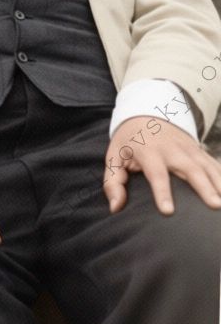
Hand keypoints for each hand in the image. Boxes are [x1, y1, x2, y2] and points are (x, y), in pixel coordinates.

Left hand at [104, 115, 220, 214]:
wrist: (146, 112)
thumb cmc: (129, 141)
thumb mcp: (114, 157)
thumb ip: (113, 183)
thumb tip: (115, 208)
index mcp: (149, 151)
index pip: (156, 173)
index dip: (162, 192)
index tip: (168, 211)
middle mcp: (173, 149)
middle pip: (191, 169)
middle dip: (204, 187)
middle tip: (215, 205)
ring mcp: (189, 149)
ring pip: (208, 166)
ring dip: (220, 183)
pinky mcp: (199, 151)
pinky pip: (215, 164)